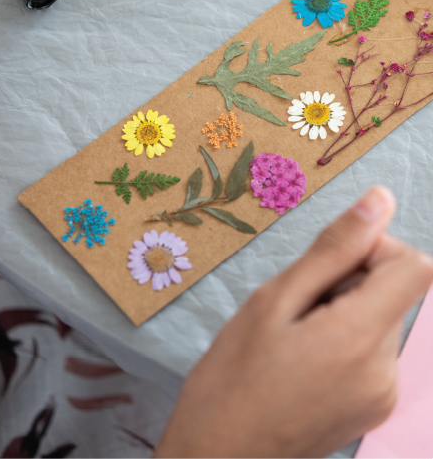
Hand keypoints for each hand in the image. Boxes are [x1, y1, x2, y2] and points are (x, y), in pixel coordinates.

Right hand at [155, 187, 432, 457]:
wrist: (219, 456)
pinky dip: (342, 340)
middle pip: (392, 294)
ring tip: (291, 337)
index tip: (325, 265)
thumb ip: (333, 250)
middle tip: (291, 307)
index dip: (374, 249)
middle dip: (346, 284)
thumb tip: (380, 199)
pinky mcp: (373, 410)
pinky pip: (370, 353)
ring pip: (378, 321)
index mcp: (361, 338)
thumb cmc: (231, 375)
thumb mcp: (273, 301)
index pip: (414, 266)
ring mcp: (384, 397)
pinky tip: (300, 359)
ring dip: (341, 312)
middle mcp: (388, 371)